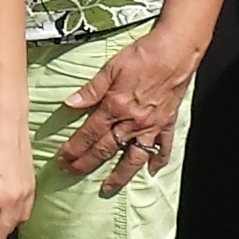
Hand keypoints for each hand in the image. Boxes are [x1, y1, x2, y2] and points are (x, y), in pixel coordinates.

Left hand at [56, 28, 201, 193]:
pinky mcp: (167, 123)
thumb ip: (91, 89)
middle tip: (72, 173)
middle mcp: (133, 121)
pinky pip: (163, 147)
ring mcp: (151, 125)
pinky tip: (152, 172)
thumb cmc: (144, 55)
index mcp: (116, 106)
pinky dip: (158, 161)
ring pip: (133, 157)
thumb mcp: (111, 67)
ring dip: (120, 174)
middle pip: (106, 148)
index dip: (74, 148)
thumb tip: (70, 103)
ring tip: (108, 187)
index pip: (90, 134)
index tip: (62, 159)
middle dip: (86, 163)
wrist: (176, 50)